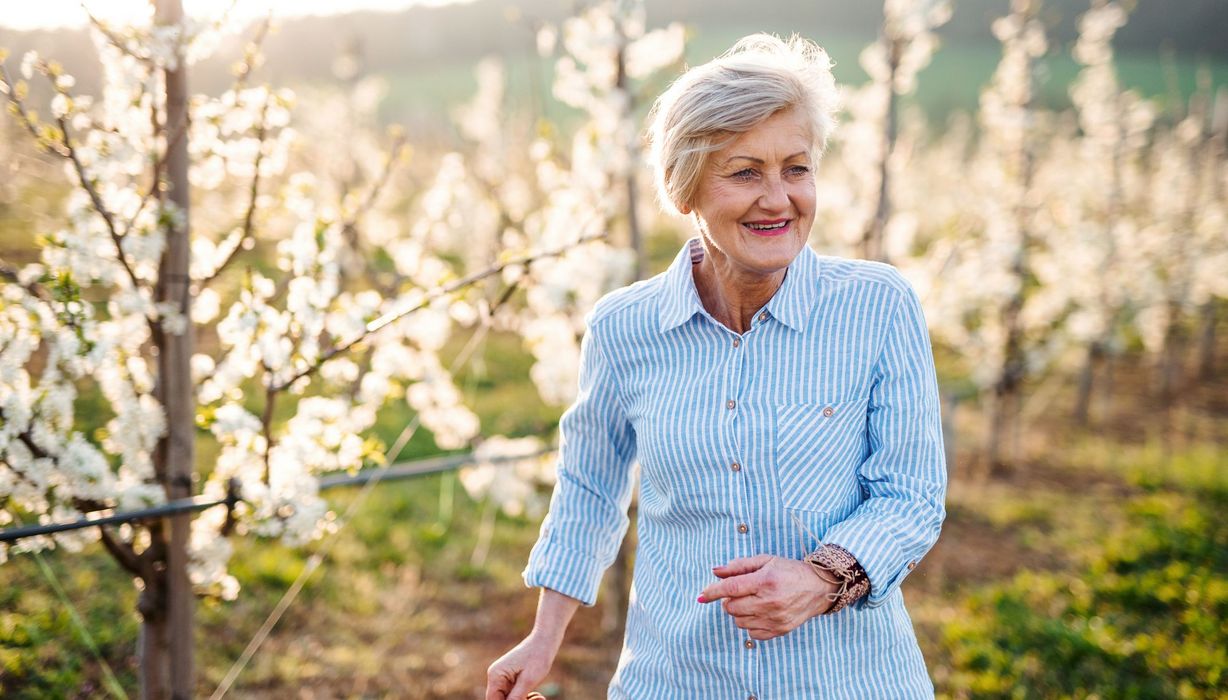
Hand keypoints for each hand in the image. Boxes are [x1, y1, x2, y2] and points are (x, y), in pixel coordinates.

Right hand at [485, 632, 557, 699]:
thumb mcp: (528, 680)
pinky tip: (537, 696)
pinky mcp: (510, 679)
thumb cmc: (538, 657)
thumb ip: (516, 697)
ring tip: (539, 698)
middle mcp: (496, 677)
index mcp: (496, 676)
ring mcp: (502, 678)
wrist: (544, 641)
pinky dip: (525, 698)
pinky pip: (514, 695)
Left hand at [697, 553, 837, 639]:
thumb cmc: (789, 571)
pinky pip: (752, 633)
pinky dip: (750, 623)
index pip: (730, 588)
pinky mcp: (780, 630)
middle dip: (728, 599)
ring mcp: (775, 618)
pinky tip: (759, 612)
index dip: (712, 592)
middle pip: (731, 607)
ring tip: (751, 601)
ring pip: (739, 621)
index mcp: (765, 581)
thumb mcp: (766, 560)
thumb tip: (715, 572)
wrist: (819, 588)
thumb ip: (739, 566)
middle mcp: (770, 602)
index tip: (701, 596)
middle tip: (738, 591)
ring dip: (739, 612)